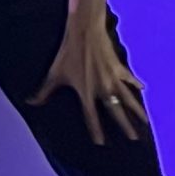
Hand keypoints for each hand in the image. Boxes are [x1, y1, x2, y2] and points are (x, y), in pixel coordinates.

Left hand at [27, 10, 145, 146]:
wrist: (85, 32)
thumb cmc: (67, 53)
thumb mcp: (54, 74)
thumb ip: (44, 91)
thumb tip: (29, 103)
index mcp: (86, 93)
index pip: (92, 117)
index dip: (96, 131)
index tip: (102, 144)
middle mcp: (102, 89)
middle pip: (116, 112)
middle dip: (125, 126)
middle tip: (134, 139)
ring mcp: (112, 78)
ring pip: (127, 98)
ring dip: (137, 110)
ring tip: (144, 122)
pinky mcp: (118, 67)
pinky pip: (129, 79)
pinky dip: (136, 84)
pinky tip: (143, 89)